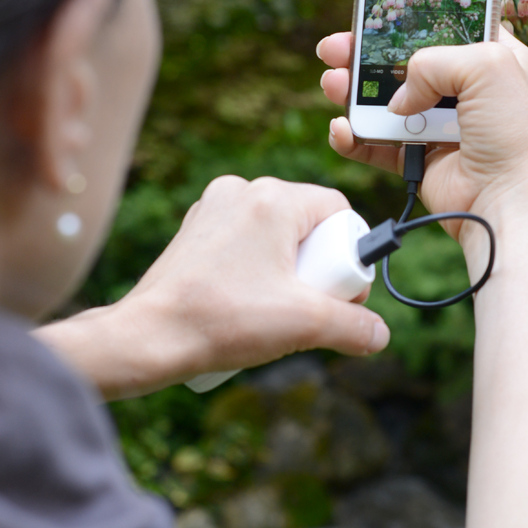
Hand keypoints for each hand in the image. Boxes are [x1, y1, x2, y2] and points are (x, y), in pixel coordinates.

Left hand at [38, 176, 388, 399]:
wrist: (148, 337)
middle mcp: (241, 191)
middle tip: (307, 307)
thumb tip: (379, 334)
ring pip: (274, 235)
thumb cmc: (222, 320)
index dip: (348, 253)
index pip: (337, 209)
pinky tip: (244, 305)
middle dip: (317, 267)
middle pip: (306, 223)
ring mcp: (212, 208)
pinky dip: (255, 271)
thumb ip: (354, 326)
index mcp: (273, 199)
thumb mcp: (305, 325)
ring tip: (272, 311)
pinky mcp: (194, 230)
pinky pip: (244, 243)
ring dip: (286, 271)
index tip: (340, 292)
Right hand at [316, 29, 527, 252]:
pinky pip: (378, 144)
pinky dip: (355, 137)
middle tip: (335, 47)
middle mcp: (467, 90)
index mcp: (493, 58)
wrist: (506, 199)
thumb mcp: (485, 65)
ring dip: (354, 92)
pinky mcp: (420, 158)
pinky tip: (342, 129)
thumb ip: (432, 61)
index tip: (380, 13)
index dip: (414, 20)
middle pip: (406, 63)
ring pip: (386, 102)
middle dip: (367, 54)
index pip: (448, 27)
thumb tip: (400, 98)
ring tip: (331, 84)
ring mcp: (441, 125)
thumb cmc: (512, 131)